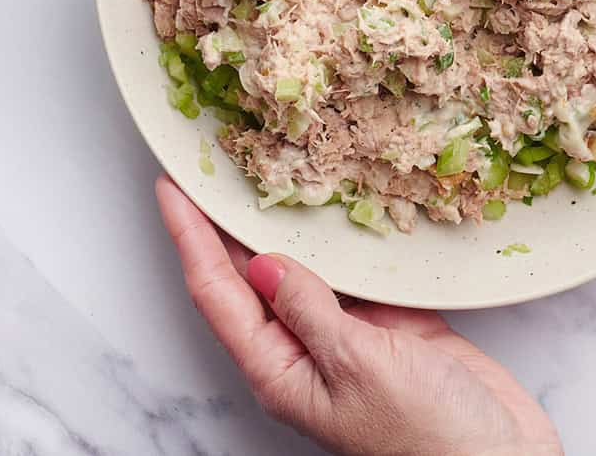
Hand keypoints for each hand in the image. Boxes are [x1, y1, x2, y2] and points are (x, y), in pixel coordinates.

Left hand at [154, 176, 562, 455]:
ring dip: (289, 224)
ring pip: (306, 268)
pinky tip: (348, 204)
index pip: (217, 294)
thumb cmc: (426, 435)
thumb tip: (262, 265)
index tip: (170, 188)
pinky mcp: (394, 327)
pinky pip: (361, 273)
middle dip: (226, 224)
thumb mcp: (358, 367)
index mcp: (280, 371)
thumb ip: (310, 311)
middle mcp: (305, 352)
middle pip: (250, 278)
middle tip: (211, 166)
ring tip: (270, 172)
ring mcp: (350, 338)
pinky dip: (351, 238)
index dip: (190, 238)